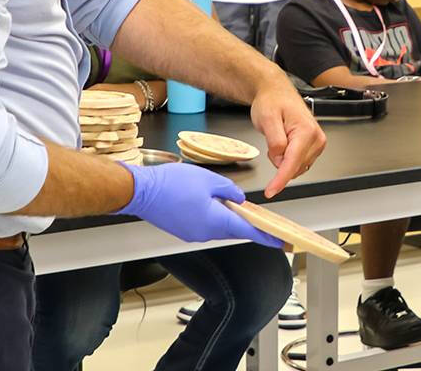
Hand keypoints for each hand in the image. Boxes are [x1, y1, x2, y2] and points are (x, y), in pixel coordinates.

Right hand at [115, 162, 281, 245]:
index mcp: (215, 221)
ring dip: (229, 220)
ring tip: (235, 206)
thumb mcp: (208, 179)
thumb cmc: (171, 184)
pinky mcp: (184, 231)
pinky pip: (206, 226)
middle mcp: (205, 233)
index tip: (279, 241)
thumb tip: (239, 199)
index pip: (246, 231)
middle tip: (262, 220)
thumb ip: (229, 190)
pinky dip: (215, 218)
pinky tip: (214, 206)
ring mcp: (193, 235)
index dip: (265, 236)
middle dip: (247, 225)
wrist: (141, 192)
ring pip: (219, 228)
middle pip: (233, 230)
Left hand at [250, 82, 326, 197]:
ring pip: (297, 167)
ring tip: (277, 138)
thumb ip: (275, 141)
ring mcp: (317, 143)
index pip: (292, 162)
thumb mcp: (267, 118)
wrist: (277, 93)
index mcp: (306, 131)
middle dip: (278, 161)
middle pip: (295, 167)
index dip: (280, 180)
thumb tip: (280, 160)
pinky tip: (283, 144)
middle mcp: (316, 138)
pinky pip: (298, 163)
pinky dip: (287, 159)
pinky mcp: (314, 147)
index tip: (271, 191)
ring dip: (282, 160)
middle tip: (271, 139)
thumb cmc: (272, 101)